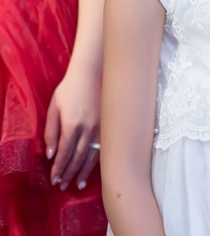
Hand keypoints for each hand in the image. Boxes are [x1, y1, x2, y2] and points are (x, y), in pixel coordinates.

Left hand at [45, 68, 100, 191]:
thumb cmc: (71, 89)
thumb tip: (51, 153)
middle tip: (63, 185)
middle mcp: (88, 129)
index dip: (59, 168)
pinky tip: (93, 168)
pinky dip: (97, 161)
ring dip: (84, 172)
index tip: (54, 179)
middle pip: (78, 158)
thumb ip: (51, 131)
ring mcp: (102, 127)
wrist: (94, 73)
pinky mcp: (110, 125)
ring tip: (78, 184)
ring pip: (92, 156)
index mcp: (72, 124)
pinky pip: (104, 148)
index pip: (64, 153)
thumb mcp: (54, 107)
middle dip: (69, 173)